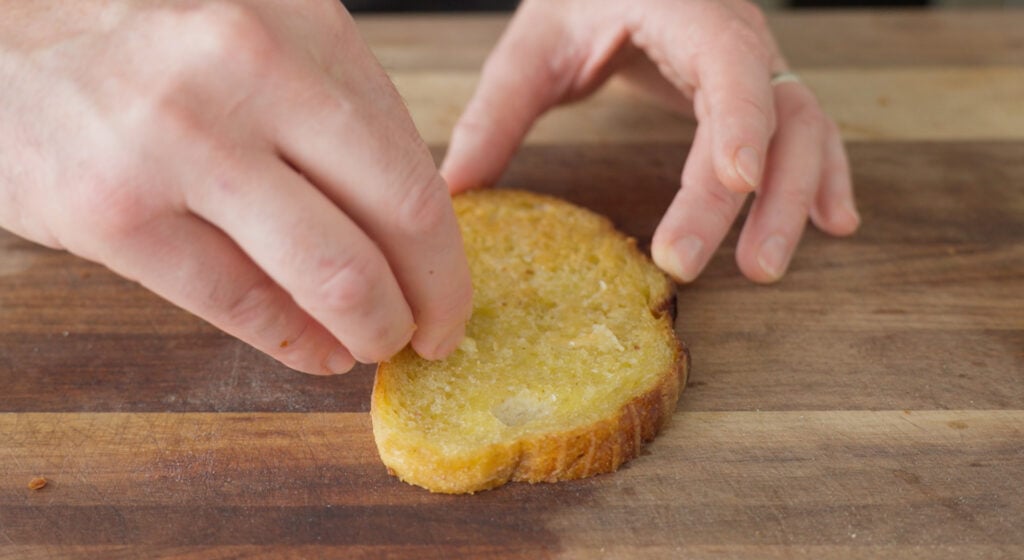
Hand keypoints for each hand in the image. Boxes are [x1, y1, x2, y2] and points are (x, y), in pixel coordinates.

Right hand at [0, 0, 471, 374]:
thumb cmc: (141, 45)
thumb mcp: (253, 39)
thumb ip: (331, 115)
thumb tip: (409, 226)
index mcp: (301, 23)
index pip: (415, 164)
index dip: (446, 250)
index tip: (449, 289)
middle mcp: (250, 71)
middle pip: (398, 221)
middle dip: (432, 299)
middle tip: (434, 333)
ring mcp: (179, 141)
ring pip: (332, 275)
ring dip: (372, 329)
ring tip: (376, 342)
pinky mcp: (114, 211)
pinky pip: (240, 303)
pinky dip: (295, 342)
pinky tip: (316, 351)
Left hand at [441, 0, 859, 282]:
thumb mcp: (536, 41)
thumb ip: (498, 111)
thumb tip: (457, 189)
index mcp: (689, 12)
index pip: (730, 67)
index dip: (738, 123)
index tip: (732, 181)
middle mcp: (738, 37)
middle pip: (772, 117)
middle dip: (751, 195)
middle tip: (701, 264)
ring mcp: (758, 63)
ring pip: (804, 130)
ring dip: (792, 200)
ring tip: (765, 268)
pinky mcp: (761, 90)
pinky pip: (810, 130)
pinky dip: (825, 176)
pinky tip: (835, 224)